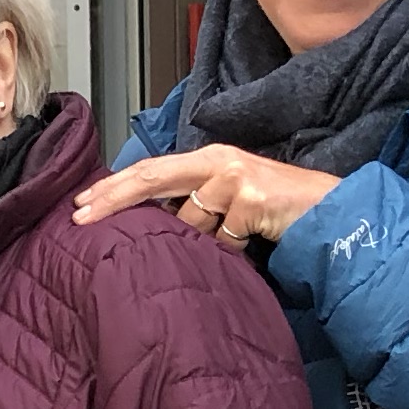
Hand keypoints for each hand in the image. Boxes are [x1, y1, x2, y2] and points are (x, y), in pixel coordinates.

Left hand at [71, 143, 339, 251]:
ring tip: (231, 236)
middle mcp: (218, 161)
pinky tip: (252, 239)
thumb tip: (147, 225)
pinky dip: (230, 248)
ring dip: (200, 240)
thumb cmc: (273, 211)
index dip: (114, 186)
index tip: (80, 202)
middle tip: (80, 215)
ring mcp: (235, 176)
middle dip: (114, 198)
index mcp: (208, 159)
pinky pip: (221, 238)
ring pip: (190, 221)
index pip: (150, 170)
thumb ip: (192, 206)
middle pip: (153, 177)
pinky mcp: (251, 197)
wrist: (328, 212)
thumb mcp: (226, 203)